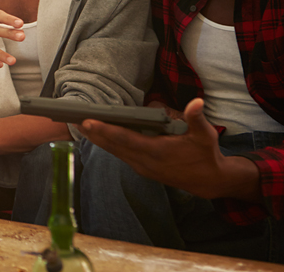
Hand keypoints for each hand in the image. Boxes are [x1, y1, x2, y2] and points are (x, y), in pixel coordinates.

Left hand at [78, 98, 257, 199]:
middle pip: (113, 146)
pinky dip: (107, 145)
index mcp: (157, 151)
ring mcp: (142, 167)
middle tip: (74, 119)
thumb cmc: (205, 155)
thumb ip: (196, 118)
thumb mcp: (205, 135)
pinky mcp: (142, 168)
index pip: (126, 139)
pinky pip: (120, 155)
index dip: (106, 131)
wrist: (209, 181)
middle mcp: (145, 161)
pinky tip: (97, 136)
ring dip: (97, 139)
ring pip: (114, 151)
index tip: (89, 122)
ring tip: (80, 125)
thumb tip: (196, 102)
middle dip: (93, 133)